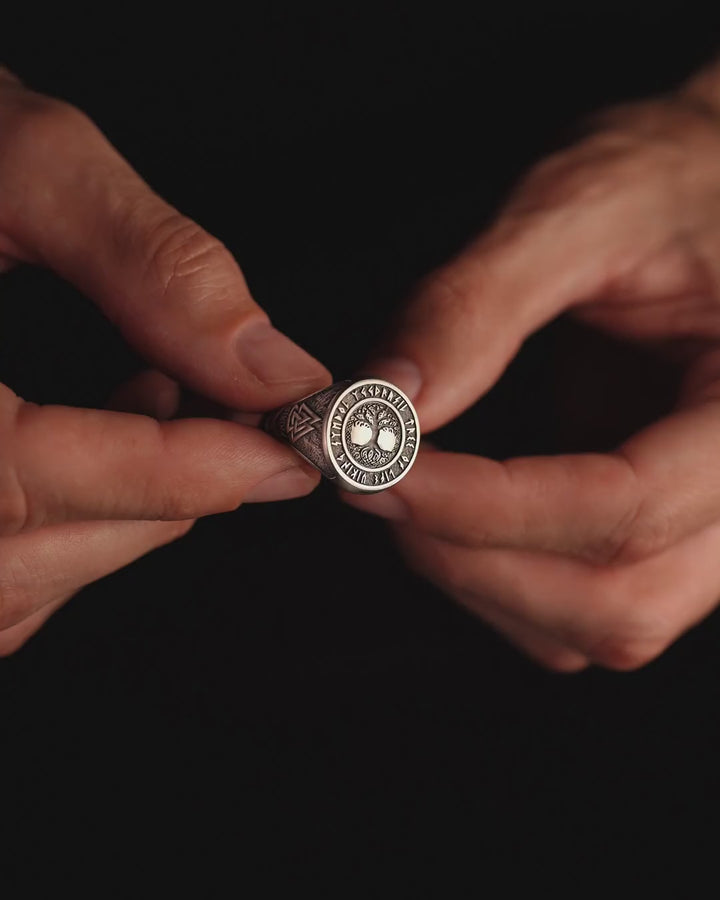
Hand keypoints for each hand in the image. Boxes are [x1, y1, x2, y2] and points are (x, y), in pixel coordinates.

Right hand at [0, 68, 330, 653]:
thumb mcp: (20, 167)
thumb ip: (152, 267)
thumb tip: (270, 366)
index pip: (28, 479)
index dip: (173, 475)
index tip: (275, 457)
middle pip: (22, 555)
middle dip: (158, 502)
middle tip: (238, 433)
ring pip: (7, 584)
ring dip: (116, 521)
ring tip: (159, 417)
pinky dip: (61, 535)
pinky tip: (91, 455)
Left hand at [345, 60, 719, 671]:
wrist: (714, 188)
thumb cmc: (674, 179)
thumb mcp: (580, 207)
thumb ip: (477, 306)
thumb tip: (384, 403)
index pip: (626, 505)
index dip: (485, 505)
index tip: (378, 467)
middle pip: (622, 602)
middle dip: (476, 561)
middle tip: (377, 485)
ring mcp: (715, 522)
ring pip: (605, 626)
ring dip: (486, 583)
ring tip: (407, 496)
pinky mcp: (666, 525)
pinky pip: (588, 608)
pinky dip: (507, 583)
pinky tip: (452, 515)